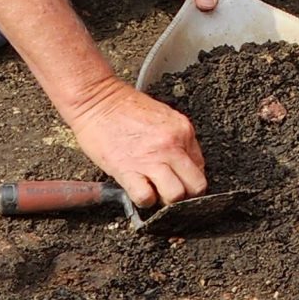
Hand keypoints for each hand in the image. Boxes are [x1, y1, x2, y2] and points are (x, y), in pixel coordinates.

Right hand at [63, 77, 205, 208]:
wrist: (97, 99)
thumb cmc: (125, 107)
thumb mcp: (163, 117)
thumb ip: (177, 139)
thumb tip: (182, 165)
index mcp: (182, 130)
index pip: (200, 167)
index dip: (189, 178)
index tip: (180, 180)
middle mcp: (172, 145)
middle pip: (196, 186)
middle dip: (186, 195)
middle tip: (171, 192)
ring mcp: (152, 159)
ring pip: (176, 196)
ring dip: (166, 201)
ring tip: (155, 192)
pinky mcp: (128, 170)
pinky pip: (146, 197)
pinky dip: (144, 201)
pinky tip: (138, 190)